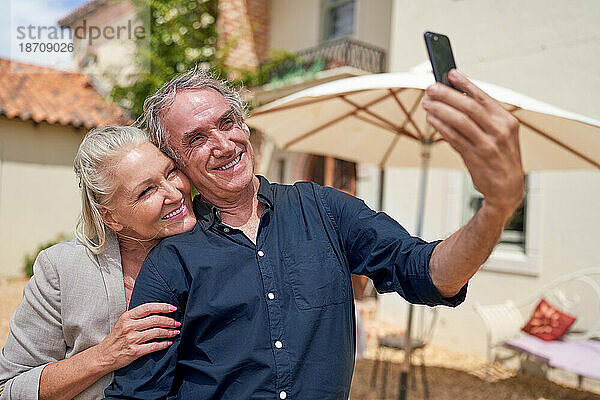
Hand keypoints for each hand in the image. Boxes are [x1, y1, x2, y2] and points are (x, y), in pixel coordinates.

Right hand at [94, 302, 180, 370]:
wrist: (103, 356)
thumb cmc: (116, 338)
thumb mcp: (123, 322)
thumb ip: (136, 315)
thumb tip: (155, 308)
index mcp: (127, 317)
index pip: (148, 308)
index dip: (162, 307)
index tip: (173, 308)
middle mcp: (129, 327)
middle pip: (155, 320)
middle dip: (169, 321)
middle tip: (177, 322)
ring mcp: (132, 339)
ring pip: (156, 332)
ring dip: (169, 332)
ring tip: (175, 332)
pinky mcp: (135, 351)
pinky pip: (154, 346)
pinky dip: (164, 344)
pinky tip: (169, 342)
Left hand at [422, 69, 524, 219]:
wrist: (508, 188)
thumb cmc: (500, 156)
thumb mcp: (500, 133)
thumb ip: (482, 116)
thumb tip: (455, 96)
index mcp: (506, 120)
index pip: (483, 96)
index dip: (465, 83)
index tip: (450, 73)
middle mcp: (499, 130)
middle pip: (469, 106)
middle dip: (447, 95)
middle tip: (431, 88)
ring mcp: (488, 145)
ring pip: (459, 121)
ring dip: (440, 110)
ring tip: (427, 103)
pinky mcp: (475, 158)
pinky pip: (454, 138)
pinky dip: (441, 127)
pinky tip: (432, 120)